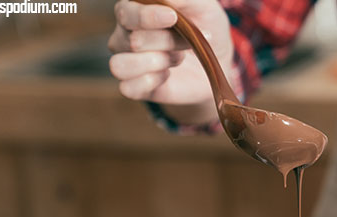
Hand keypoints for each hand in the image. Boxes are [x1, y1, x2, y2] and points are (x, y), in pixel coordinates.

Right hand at [107, 0, 232, 104]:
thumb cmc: (204, 26)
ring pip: (121, 65)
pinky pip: (127, 88)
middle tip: (188, 43)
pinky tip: (167, 75)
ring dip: (157, 63)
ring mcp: (125, 60)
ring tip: (177, 58)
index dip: (148, 16)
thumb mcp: (202, 6)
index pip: (126, 12)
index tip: (172, 17)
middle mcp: (123, 34)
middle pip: (134, 41)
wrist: (215, 58)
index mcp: (133, 9)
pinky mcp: (133, 86)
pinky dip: (151, 82)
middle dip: (168, 42)